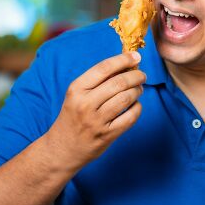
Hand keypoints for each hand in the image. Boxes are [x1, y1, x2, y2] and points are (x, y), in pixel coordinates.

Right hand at [48, 52, 145, 170]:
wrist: (62, 148)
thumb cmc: (73, 116)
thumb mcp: (76, 95)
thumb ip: (97, 81)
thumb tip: (125, 64)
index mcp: (76, 89)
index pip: (104, 68)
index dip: (123, 60)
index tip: (136, 56)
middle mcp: (85, 104)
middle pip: (119, 83)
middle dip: (136, 76)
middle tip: (142, 75)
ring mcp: (96, 121)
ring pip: (126, 98)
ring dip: (137, 91)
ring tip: (138, 89)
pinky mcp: (107, 135)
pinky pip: (130, 117)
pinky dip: (137, 108)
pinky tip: (135, 105)